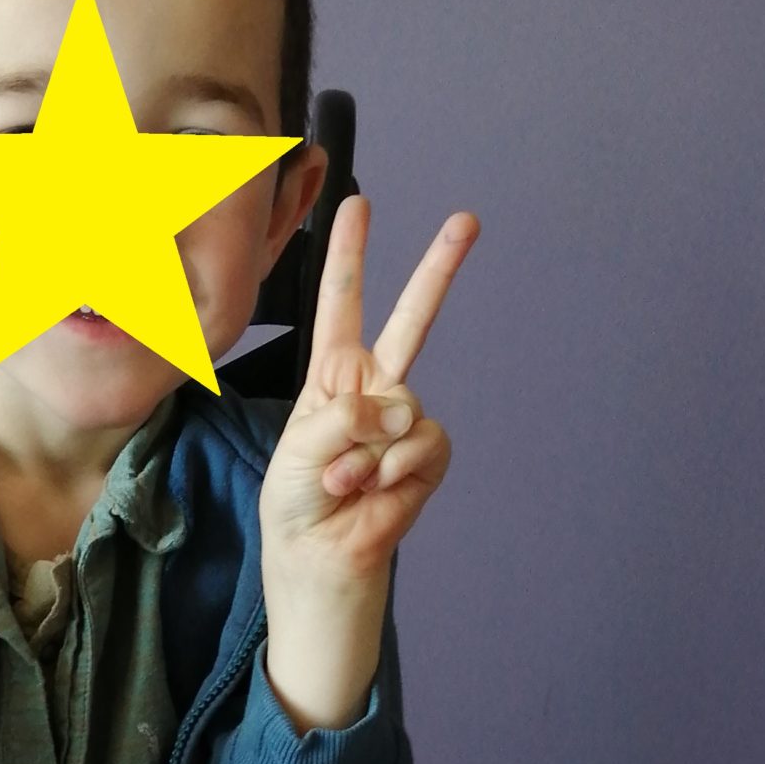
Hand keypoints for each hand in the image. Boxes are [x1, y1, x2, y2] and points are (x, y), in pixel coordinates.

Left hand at [259, 194, 477, 587]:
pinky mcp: (428, 455)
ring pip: (402, 406)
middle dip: (438, 270)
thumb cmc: (297, 502)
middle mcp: (374, 388)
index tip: (357, 205)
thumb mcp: (300, 444)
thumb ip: (345, 413)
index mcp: (333, 375)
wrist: (321, 558)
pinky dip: (392, 469)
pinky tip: (373, 491)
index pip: (341, 305)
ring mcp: (404, 420)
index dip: (349, 256)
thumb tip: (399, 414)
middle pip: (411, 320)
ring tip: (341, 484)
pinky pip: (421, 442)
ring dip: (363, 453)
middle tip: (467, 221)